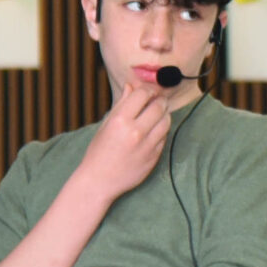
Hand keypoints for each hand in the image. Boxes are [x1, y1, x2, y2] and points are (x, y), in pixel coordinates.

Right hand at [75, 82, 170, 202]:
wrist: (99, 181)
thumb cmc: (99, 151)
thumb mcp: (106, 124)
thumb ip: (121, 104)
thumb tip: (131, 86)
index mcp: (120, 121)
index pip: (142, 94)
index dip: (147, 90)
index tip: (147, 92)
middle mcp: (135, 132)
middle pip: (159, 106)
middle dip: (159, 100)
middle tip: (157, 101)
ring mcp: (147, 146)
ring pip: (166, 121)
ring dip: (164, 115)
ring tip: (156, 116)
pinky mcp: (154, 157)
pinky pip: (165, 137)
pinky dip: (161, 131)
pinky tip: (153, 132)